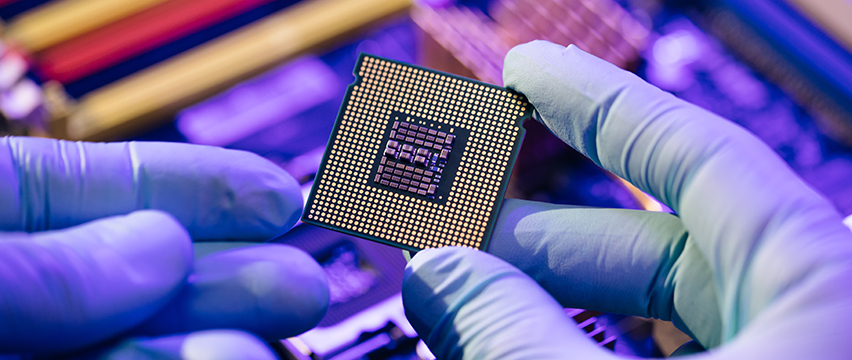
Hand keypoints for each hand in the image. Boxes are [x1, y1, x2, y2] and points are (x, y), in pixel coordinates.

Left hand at [0, 137, 328, 357]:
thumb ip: (34, 265)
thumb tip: (160, 245)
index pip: (88, 187)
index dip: (191, 185)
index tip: (271, 194)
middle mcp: (6, 299)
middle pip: (132, 279)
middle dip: (226, 275)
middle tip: (297, 284)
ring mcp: (22, 356)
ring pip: (133, 347)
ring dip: (213, 338)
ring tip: (270, 333)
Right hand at [401, 41, 851, 358]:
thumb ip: (519, 337)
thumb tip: (437, 275)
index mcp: (818, 280)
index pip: (692, 150)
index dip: (597, 101)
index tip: (527, 70)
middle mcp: (812, 311)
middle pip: (658, 238)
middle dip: (541, 231)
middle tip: (453, 230)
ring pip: (659, 309)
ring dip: (556, 299)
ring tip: (473, 300)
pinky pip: (671, 355)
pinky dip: (594, 347)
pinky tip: (536, 349)